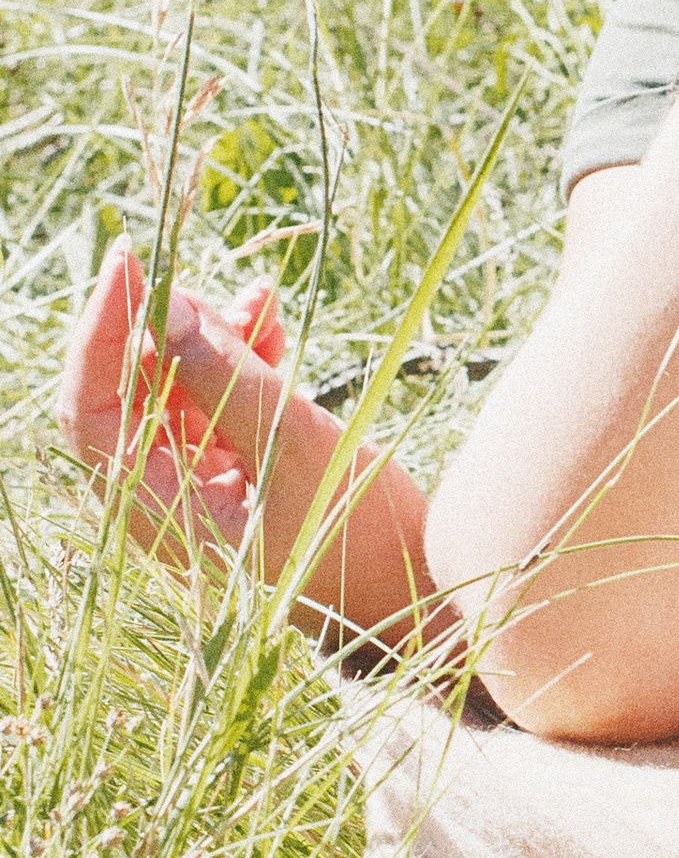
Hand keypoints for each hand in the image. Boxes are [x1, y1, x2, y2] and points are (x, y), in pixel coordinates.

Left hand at [58, 238, 435, 641]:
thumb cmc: (354, 538)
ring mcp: (194, 484)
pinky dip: (238, 359)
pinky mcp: (232, 473)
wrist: (411, 594)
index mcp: (152, 509)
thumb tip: (172, 305)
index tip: (131, 262)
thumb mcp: (292, 446)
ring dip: (211, 337)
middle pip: (128, 392)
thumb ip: (227, 375)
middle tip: (203, 274)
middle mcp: (158, 497)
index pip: (88, 408)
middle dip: (165, 327)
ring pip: (175, 389)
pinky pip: (215, 401)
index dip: (101, 331)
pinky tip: (270, 319)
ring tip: (259, 297)